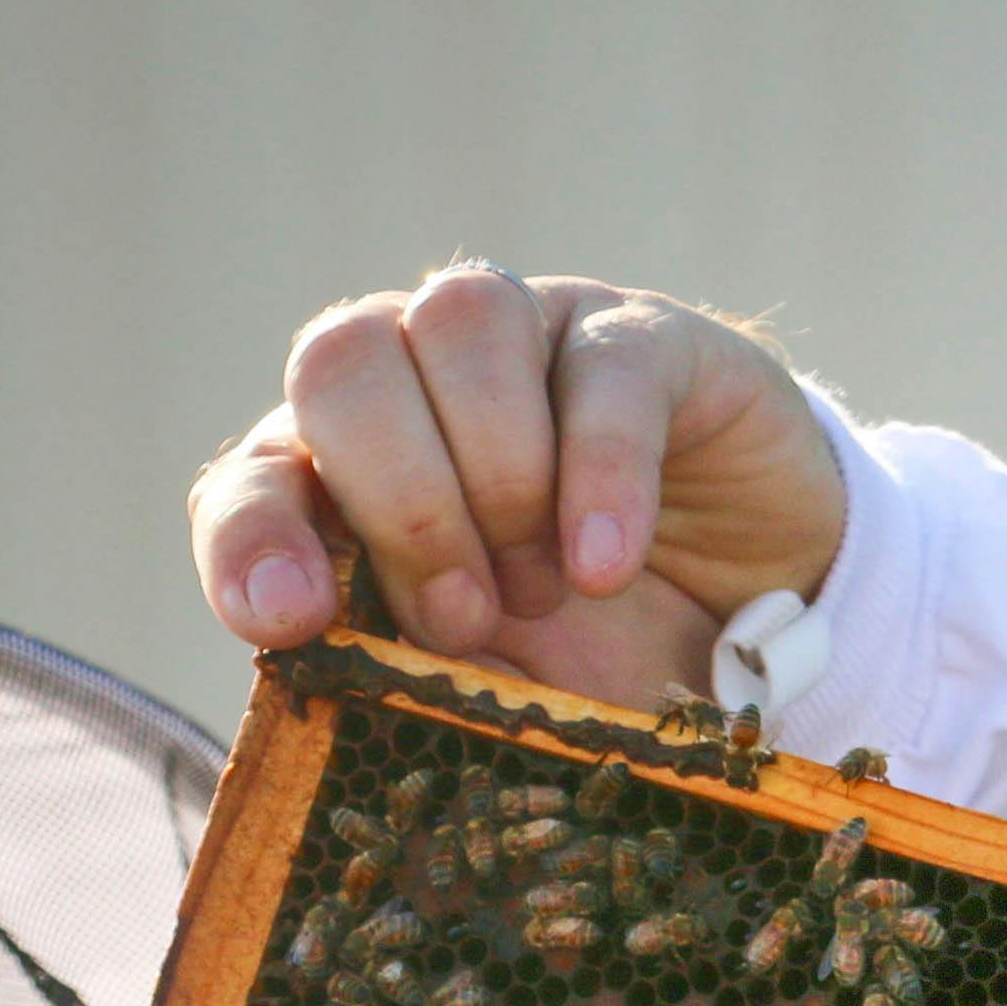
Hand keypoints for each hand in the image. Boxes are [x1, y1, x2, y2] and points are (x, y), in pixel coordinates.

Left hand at [192, 268, 849, 704]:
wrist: (751, 625)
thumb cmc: (591, 658)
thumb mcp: (487, 688)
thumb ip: (401, 671)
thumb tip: (321, 664)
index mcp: (350, 470)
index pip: (256, 471)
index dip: (255, 536)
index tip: (289, 619)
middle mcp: (420, 377)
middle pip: (341, 358)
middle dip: (401, 505)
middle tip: (467, 615)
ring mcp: (532, 337)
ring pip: (461, 317)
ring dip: (497, 472)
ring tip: (551, 585)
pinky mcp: (645, 340)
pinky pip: (602, 366)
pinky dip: (599, 471)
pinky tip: (606, 561)